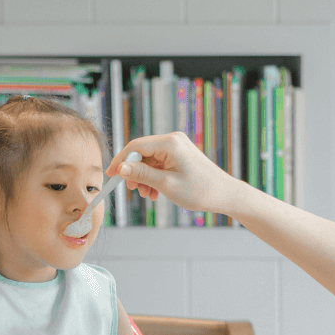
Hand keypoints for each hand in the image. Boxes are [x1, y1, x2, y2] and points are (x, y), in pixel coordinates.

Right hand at [107, 132, 239, 213]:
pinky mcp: (180, 154)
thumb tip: (121, 168)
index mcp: (169, 143)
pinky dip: (154, 177)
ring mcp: (177, 146)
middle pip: (141, 152)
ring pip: (149, 160)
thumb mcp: (165, 184)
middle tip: (133, 190)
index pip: (135, 147)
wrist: (225, 194)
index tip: (110, 175)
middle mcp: (173, 140)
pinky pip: (159, 163)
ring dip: (144, 177)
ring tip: (147, 194)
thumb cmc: (199, 190)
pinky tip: (155, 192)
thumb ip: (141, 174)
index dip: (120, 161)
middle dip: (134, 172)